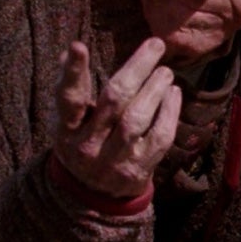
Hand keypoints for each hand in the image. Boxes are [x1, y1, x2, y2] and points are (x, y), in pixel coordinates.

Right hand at [53, 38, 181, 197]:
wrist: (93, 196)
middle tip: (156, 44)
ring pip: (136, 119)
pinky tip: (174, 93)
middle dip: (137, 68)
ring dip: (155, 89)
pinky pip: (159, 137)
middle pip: (113, 101)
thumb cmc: (83, 142)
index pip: (69, 99)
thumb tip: (69, 51)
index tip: (78, 46)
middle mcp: (88, 145)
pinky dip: (169, 112)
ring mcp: (114, 159)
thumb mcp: (68, 121)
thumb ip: (70, 87)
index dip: (72, 73)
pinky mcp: (139, 169)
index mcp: (67, 130)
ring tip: (165, 71)